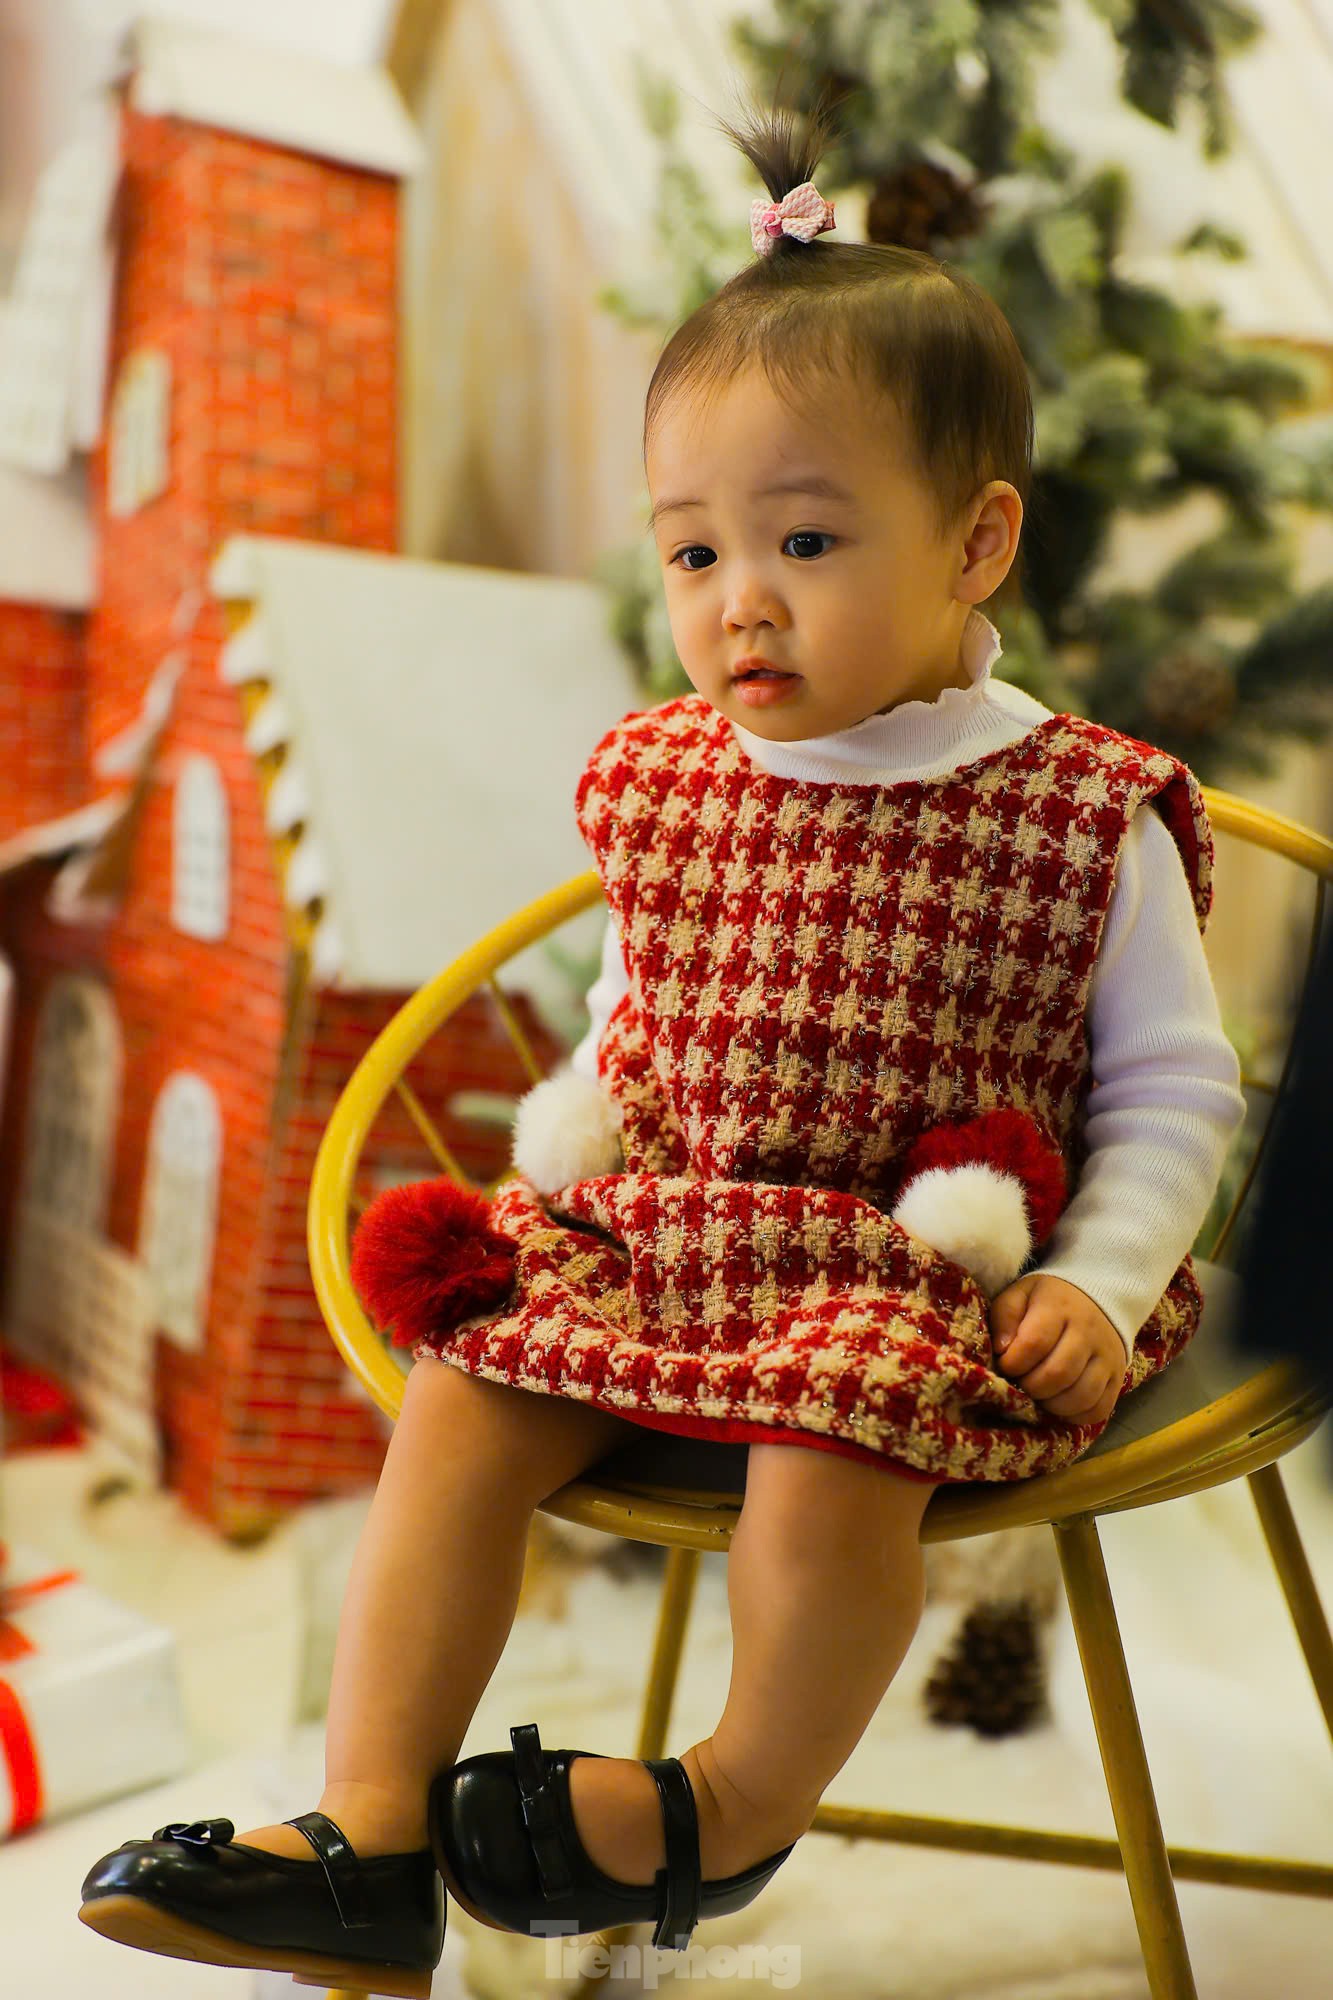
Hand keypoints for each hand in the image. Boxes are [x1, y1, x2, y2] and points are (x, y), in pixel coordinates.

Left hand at [988, 1273, 1126, 1425]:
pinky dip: (1075, 1415)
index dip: (1013, 1363)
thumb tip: (1001, 1350)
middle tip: (1021, 1383)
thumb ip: (1005, 1316)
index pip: (1035, 1343)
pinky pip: (1100, 1408)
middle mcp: (1089, 1332)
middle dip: (1031, 1387)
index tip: (1005, 1365)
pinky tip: (1060, 1405)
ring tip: (1039, 1395)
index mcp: (1060, 1307)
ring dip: (1052, 1405)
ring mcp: (1108, 1357)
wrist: (1100, 1299)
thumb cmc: (1050, 1300)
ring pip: (1081, 1395)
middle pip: (1058, 1373)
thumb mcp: (1022, 1294)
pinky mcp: (1118, 1378)